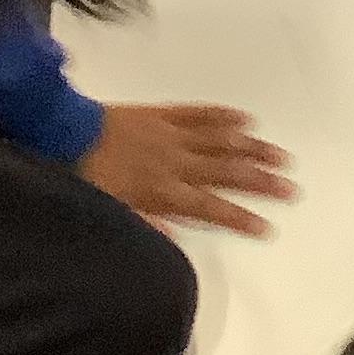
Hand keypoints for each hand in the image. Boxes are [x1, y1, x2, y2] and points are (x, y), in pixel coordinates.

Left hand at [79, 104, 294, 236]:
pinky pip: (199, 113)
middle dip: (262, 183)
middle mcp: (175, 163)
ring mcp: (172, 135)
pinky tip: (245, 120)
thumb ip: (145, 225)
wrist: (63, 133)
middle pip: (227, 174)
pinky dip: (224, 116)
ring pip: (221, 142)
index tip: (267, 227)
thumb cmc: (84, 177)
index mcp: (163, 192)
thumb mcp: (111, 211)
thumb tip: (174, 241)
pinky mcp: (162, 115)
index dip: (240, 218)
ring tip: (281, 156)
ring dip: (253, 149)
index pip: (211, 208)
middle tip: (291, 189)